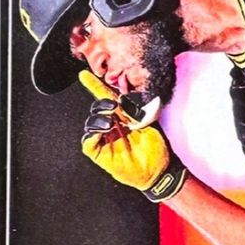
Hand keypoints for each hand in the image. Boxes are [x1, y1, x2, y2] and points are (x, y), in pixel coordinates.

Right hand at [79, 71, 186, 201]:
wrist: (159, 170)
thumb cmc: (156, 147)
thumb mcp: (148, 123)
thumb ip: (136, 110)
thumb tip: (122, 99)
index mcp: (123, 117)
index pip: (106, 98)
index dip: (95, 86)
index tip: (85, 74)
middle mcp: (112, 126)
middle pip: (97, 108)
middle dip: (102, 103)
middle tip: (113, 106)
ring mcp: (105, 140)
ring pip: (91, 123)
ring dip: (98, 118)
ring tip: (111, 122)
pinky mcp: (101, 154)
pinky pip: (88, 143)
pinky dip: (92, 134)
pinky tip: (104, 130)